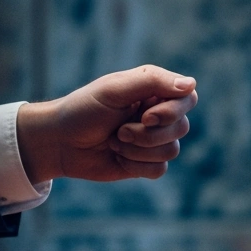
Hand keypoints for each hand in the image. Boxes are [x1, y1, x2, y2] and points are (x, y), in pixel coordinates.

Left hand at [16, 65, 198, 183]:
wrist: (59, 143)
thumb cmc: (83, 110)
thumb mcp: (115, 89)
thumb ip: (152, 82)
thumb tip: (191, 85)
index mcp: (153, 91)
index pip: (187, 98)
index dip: (172, 111)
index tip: (145, 116)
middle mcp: (158, 114)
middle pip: (181, 128)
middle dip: (148, 134)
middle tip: (119, 131)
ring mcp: (153, 140)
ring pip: (171, 150)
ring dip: (138, 149)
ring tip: (114, 141)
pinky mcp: (145, 163)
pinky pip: (160, 169)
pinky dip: (136, 165)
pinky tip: (117, 156)